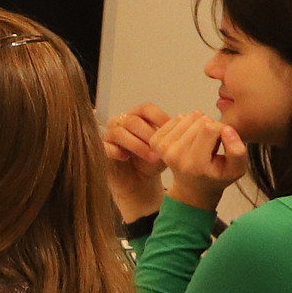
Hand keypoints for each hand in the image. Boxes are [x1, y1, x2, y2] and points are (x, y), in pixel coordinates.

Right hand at [102, 103, 170, 221]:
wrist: (138, 183)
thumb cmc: (151, 163)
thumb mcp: (166, 149)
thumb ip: (174, 137)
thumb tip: (191, 126)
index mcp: (137, 117)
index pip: (146, 108)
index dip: (160, 118)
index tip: (173, 133)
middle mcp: (121, 122)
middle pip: (132, 120)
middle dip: (149, 135)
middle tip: (162, 149)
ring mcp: (108, 135)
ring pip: (118, 132)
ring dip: (137, 144)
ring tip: (151, 157)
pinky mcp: (100, 150)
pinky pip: (105, 146)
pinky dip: (117, 151)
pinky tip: (127, 158)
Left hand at [151, 112, 246, 211]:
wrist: (192, 186)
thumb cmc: (217, 176)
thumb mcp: (236, 169)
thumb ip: (237, 151)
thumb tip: (226, 129)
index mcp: (195, 164)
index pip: (211, 128)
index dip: (223, 128)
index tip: (224, 141)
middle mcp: (175, 156)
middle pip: (199, 120)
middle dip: (211, 127)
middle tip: (211, 144)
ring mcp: (163, 148)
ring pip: (188, 116)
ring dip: (199, 125)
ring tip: (201, 142)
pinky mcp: (156, 141)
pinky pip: (177, 117)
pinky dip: (187, 124)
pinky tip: (190, 138)